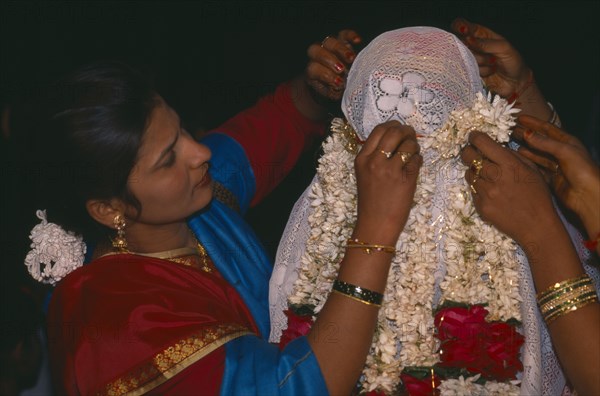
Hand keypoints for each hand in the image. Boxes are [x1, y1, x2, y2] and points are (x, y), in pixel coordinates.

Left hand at [305, 30, 360, 100]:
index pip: (313, 68)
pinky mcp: (341, 40)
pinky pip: (344, 34)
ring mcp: (329, 46)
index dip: (325, 75)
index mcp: (312, 71)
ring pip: (329, 41)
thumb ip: (335, 90)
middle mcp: (317, 56)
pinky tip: (358, 41)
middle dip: (329, 60)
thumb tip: (342, 85)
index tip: (339, 83)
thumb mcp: (333, 94)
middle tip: (342, 69)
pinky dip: (351, 35)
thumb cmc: (335, 89)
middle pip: (316, 51)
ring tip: (352, 58)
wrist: (338, 82)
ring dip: (340, 49)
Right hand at [354, 121, 421, 242]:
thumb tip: (395, 137)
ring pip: (408, 144)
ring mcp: (390, 170)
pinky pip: (416, 159)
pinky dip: (418, 159)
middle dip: (406, 130)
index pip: (378, 130)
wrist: (375, 224)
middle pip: (394, 132)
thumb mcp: (365, 174)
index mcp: (362, 159)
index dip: (393, 126)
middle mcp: (374, 161)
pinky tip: (415, 166)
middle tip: (411, 135)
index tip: (399, 129)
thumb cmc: (371, 201)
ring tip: (414, 152)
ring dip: (414, 145)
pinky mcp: (405, 179)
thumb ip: (375, 156)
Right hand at [451, 18, 529, 98]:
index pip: (462, 25)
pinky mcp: (470, 71)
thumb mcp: (503, 47)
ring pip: (465, 58)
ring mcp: (471, 59)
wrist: (515, 82)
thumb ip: (485, 43)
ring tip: (494, 63)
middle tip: (487, 53)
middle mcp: (473, 45)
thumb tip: (468, 39)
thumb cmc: (513, 61)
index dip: (459, 27)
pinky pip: (469, 70)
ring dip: (482, 61)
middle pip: (460, 43)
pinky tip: (491, 71)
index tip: (465, 33)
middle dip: (474, 50)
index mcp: (480, 34)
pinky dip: (482, 71)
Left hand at [460, 131, 557, 245]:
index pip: (482, 143)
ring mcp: (485, 192)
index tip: (473, 136)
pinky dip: (478, 188)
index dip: (475, 137)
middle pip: (468, 156)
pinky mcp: (480, 206)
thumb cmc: (538, 196)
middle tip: (471, 152)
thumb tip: (495, 146)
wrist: (536, 226)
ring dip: (474, 172)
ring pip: (469, 174)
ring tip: (487, 176)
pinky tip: (491, 192)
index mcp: (509, 165)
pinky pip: (472, 190)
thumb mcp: (532, 170)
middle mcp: (494, 176)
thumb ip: (512, 156)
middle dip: (468, 151)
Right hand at [514, 115, 599, 235]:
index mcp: (568, 142)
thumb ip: (544, 143)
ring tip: (512, 141)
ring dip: (526, 147)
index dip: (534, 123)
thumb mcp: (564, 151)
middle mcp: (562, 152)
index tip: (519, 118)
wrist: (588, 195)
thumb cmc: (581, 169)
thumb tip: (526, 133)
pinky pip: (537, 167)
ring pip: (538, 153)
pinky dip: (528, 161)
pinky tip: (518, 156)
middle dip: (527, 134)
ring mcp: (556, 165)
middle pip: (541, 140)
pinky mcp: (551, 178)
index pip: (548, 129)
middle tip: (512, 129)